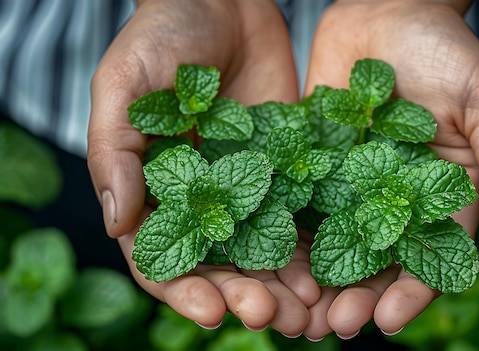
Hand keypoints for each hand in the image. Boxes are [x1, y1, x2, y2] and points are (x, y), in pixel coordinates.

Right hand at [87, 0, 318, 335]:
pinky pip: (301, 215)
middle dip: (246, 296)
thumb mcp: (123, 86)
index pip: (162, 257)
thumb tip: (115, 223)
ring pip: (266, 251)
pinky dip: (315, 247)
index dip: (184, 289)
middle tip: (275, 318)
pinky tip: (335, 271)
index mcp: (154, 191)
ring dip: (286, 285)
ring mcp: (247, 188)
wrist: (225, 0)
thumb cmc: (162, 35)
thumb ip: (113, 153)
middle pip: (221, 265)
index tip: (213, 313)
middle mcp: (202, 200)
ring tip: (311, 311)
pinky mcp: (286, 171)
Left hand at [302, 0, 478, 338]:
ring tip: (294, 315)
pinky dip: (282, 236)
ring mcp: (349, 184)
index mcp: (439, 195)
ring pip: (332, 244)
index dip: (412, 292)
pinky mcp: (311, 164)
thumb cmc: (445, 49)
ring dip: (314, 282)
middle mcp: (392, 199)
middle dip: (356, 297)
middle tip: (332, 328)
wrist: (386, 8)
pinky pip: (296, 203)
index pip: (429, 256)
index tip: (388, 321)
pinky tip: (263, 262)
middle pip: (375, 262)